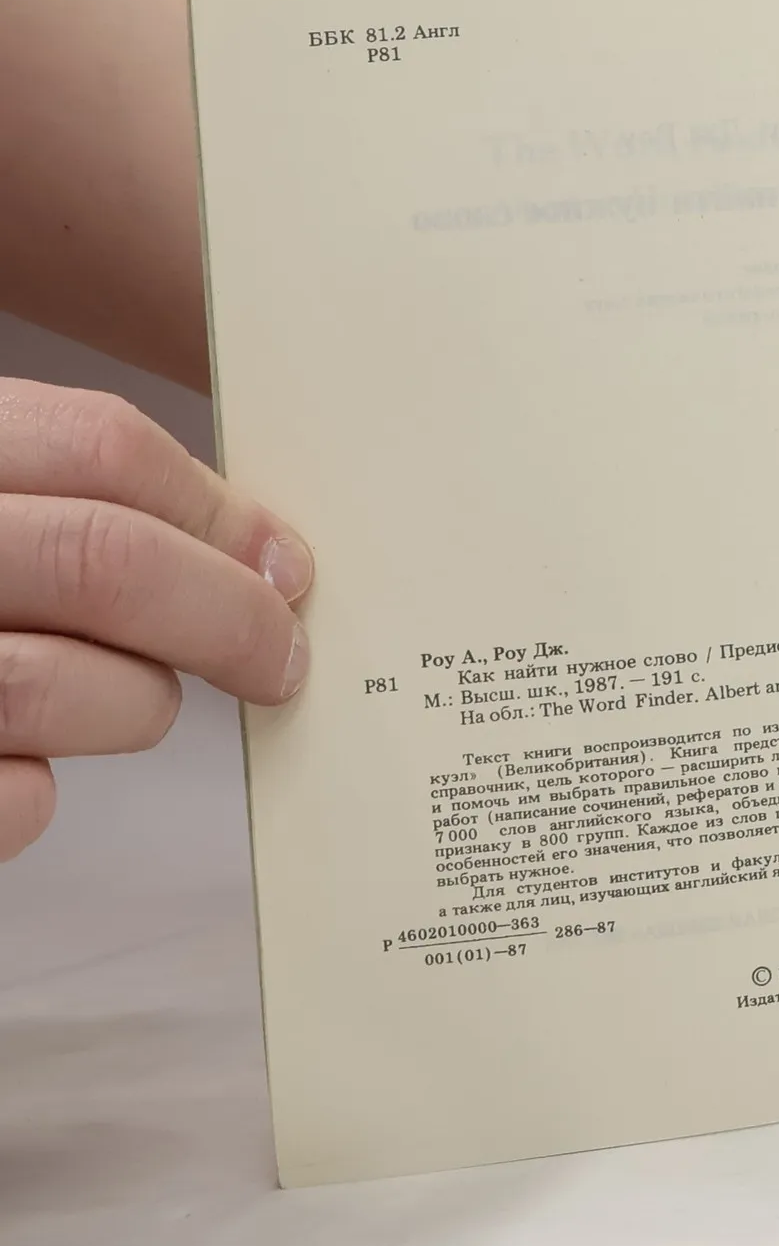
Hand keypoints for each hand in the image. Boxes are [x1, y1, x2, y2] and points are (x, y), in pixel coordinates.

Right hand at [0, 379, 311, 858]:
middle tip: (280, 657)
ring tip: (133, 702)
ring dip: (139, 703)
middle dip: (229, 617)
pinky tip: (18, 765)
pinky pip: (15, 796)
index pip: (101, 449)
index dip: (220, 511)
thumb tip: (252, 553)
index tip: (285, 564)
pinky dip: (37, 791)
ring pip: (67, 683)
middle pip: (107, 559)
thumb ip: (57, 497)